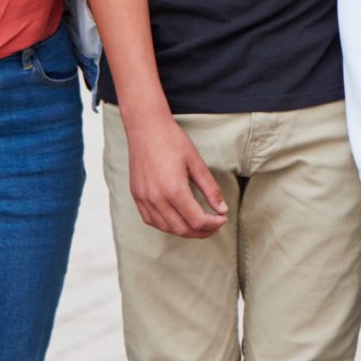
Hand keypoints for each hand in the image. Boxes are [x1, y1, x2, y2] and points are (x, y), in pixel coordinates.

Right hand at [122, 113, 227, 238]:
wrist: (146, 129)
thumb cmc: (173, 141)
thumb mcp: (197, 163)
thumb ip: (210, 189)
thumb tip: (222, 210)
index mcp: (174, 190)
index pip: (196, 220)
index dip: (213, 224)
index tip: (223, 219)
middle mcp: (156, 199)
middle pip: (182, 229)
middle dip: (202, 232)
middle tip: (215, 226)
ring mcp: (144, 199)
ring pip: (166, 228)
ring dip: (185, 231)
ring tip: (200, 225)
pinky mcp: (137, 197)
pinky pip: (151, 221)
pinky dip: (167, 225)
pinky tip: (178, 220)